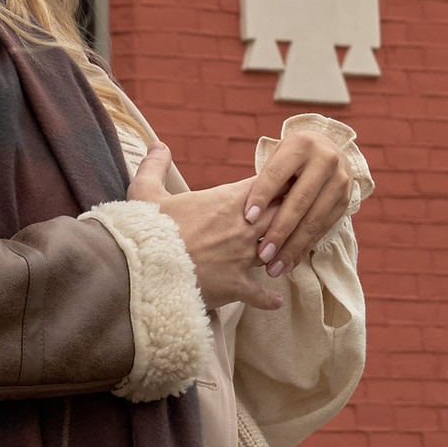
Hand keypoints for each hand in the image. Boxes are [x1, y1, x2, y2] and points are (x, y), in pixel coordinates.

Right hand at [131, 142, 284, 311]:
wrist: (146, 268)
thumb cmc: (147, 229)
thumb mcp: (145, 192)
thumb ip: (155, 166)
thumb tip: (157, 144)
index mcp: (228, 201)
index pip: (268, 186)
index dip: (281, 182)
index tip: (290, 181)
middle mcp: (243, 228)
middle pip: (282, 217)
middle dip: (292, 215)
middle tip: (302, 215)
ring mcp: (242, 258)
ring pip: (277, 253)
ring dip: (283, 254)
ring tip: (290, 254)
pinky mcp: (235, 286)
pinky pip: (259, 294)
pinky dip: (268, 299)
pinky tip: (276, 302)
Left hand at [240, 127, 359, 277]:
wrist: (328, 150)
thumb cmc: (291, 158)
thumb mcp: (278, 157)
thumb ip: (265, 181)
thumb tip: (247, 217)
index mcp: (301, 145)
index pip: (277, 174)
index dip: (262, 196)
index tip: (247, 219)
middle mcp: (325, 161)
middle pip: (299, 201)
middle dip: (279, 231)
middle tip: (262, 255)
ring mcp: (339, 182)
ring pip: (314, 220)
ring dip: (293, 248)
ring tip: (274, 268)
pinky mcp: (345, 201)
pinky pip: (323, 229)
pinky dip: (305, 247)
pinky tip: (289, 262)